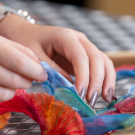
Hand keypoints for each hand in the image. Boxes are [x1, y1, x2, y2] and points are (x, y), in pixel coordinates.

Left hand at [0, 15, 116, 106]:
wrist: (27, 33)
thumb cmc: (27, 43)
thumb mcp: (33, 57)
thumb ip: (51, 70)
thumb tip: (69, 87)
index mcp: (65, 36)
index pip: (80, 57)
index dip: (83, 76)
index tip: (80, 95)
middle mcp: (80, 39)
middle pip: (96, 59)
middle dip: (97, 81)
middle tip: (91, 101)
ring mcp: (86, 47)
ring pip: (104, 62)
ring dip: (106, 81)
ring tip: (105, 99)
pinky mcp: (87, 56)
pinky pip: (102, 66)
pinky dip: (106, 79)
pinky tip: (107, 94)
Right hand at [0, 31, 47, 111]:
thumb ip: (16, 49)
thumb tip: (40, 66)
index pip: (17, 61)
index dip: (35, 71)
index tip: (44, 75)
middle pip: (12, 81)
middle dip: (26, 83)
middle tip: (27, 81)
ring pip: (2, 95)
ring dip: (11, 92)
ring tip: (7, 85)